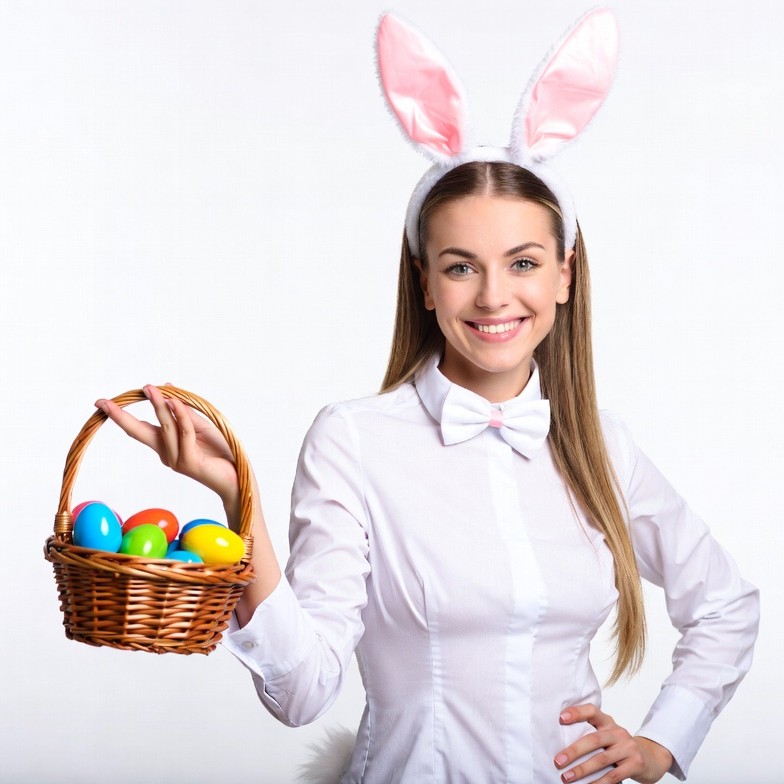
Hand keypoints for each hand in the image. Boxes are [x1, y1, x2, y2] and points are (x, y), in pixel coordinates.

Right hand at [95, 384, 239, 513]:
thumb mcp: (200, 425)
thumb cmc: (220, 451)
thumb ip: (185, 409)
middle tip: (102, 402)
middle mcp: (166, 453)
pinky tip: (176, 401)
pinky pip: (184, 432)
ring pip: (165, 426)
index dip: (121, 416)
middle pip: (138, 432)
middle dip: (120, 416)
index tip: (102, 403)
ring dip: (159, 405)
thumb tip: (168, 387)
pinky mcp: (189, 462)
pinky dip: (181, 415)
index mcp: (165, 445)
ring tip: (150, 388)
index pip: (139, 428)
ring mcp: (176, 460)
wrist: (238, 475)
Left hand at [553, 704, 672, 783]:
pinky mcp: (635, 764)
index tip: (560, 718)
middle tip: (558, 761)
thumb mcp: (608, 735)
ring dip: (582, 770)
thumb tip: (562, 744)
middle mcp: (618, 732)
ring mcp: (628, 748)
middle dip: (573, 751)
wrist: (651, 758)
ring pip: (601, 759)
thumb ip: (592, 734)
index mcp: (608, 722)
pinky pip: (613, 775)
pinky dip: (598, 782)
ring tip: (566, 777)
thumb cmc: (620, 746)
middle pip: (593, 739)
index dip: (577, 712)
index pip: (592, 711)